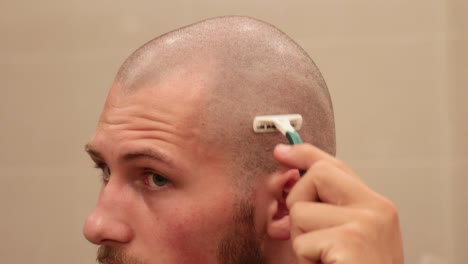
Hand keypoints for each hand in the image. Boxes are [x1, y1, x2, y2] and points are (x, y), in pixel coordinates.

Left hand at [274, 143, 403, 263]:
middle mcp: (376, 209)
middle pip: (316, 175)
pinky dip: (305, 258)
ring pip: (301, 211)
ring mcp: (365, 223)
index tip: (282, 152)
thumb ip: (324, 206)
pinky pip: (302, 240)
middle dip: (300, 203)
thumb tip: (287, 179)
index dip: (305, 154)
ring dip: (301, 238)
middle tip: (313, 235)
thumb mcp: (345, 234)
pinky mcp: (350, 241)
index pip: (336, 165)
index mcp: (377, 206)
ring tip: (323, 257)